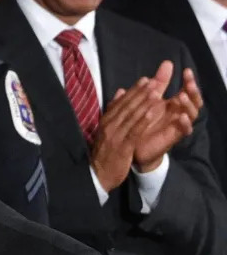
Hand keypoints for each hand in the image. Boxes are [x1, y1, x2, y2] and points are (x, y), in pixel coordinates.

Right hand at [90, 75, 165, 191]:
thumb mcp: (106, 130)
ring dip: (145, 104)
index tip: (145, 80)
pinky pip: (135, 131)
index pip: (121, 103)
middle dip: (141, 93)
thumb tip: (120, 91)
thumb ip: (114, 111)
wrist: (97, 175)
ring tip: (157, 92)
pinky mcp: (123, 146)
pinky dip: (144, 120)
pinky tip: (154, 112)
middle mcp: (109, 126)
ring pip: (132, 116)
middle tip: (154, 81)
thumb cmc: (105, 153)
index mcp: (106, 121)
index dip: (134, 91)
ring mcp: (116, 136)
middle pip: (127, 107)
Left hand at [133, 66, 202, 170]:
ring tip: (181, 96)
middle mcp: (178, 112)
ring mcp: (178, 124)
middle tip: (188, 82)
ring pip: (192, 113)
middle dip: (193, 90)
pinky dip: (185, 123)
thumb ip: (155, 86)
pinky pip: (185, 130)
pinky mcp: (174, 136)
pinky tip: (181, 117)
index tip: (186, 70)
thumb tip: (161, 67)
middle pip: (194, 99)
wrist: (133, 147)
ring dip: (188, 104)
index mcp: (172, 104)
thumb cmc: (141, 123)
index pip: (187, 89)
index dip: (189, 80)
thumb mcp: (146, 102)